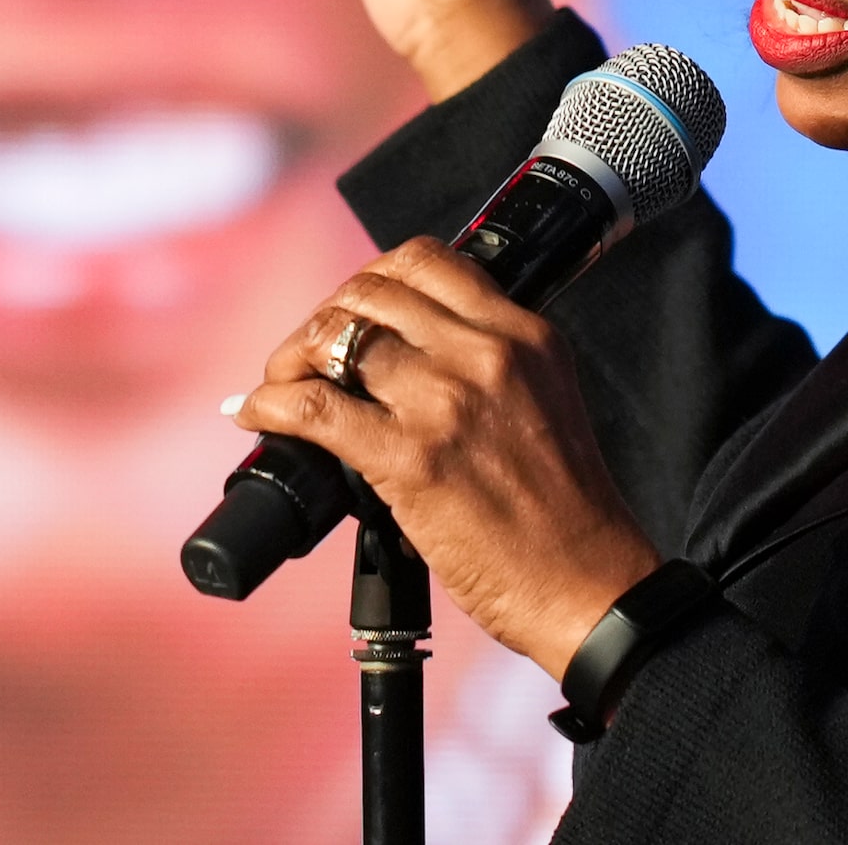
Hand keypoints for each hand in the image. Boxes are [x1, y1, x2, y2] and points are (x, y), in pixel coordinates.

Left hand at [230, 237, 661, 678]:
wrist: (590, 587)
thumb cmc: (566, 512)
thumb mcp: (542, 400)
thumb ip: (485, 365)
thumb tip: (399, 357)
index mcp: (523, 333)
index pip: (425, 260)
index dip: (369, 281)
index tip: (351, 313)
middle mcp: (486, 352)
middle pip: (370, 291)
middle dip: (324, 317)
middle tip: (306, 357)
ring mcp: (446, 401)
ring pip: (336, 336)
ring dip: (291, 357)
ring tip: (280, 385)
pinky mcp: (411, 458)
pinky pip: (314, 405)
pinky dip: (269, 403)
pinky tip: (256, 414)